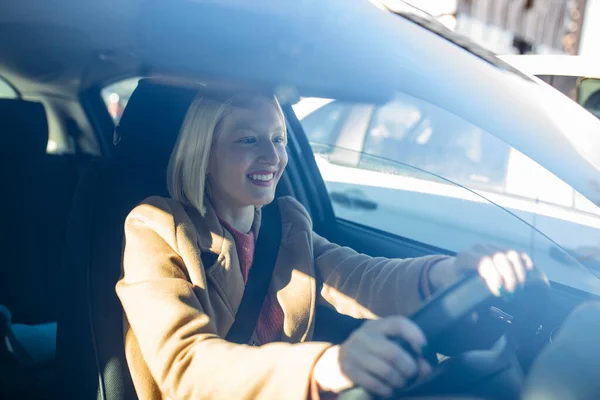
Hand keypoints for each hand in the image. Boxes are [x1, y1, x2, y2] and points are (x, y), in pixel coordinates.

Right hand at [312, 317, 430, 396]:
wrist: (334, 362)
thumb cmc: (368, 353)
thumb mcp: (382, 344)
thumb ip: (405, 351)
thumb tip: (426, 367)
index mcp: (376, 326)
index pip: (399, 324)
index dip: (415, 336)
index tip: (424, 350)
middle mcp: (363, 336)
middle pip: (393, 352)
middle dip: (409, 367)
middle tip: (413, 374)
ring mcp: (354, 353)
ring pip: (386, 370)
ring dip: (399, 381)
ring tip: (401, 382)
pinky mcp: (348, 370)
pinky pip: (375, 384)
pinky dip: (387, 389)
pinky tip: (388, 389)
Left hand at [429, 244, 534, 295]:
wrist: (456, 270)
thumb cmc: (456, 282)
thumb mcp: (455, 291)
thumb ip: (463, 304)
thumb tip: (473, 318)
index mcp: (465, 257)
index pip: (484, 262)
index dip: (495, 277)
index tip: (499, 294)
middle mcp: (479, 248)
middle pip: (501, 258)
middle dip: (510, 278)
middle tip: (512, 295)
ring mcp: (492, 246)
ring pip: (512, 255)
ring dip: (519, 274)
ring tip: (519, 290)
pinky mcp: (503, 248)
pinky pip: (519, 254)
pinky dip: (525, 265)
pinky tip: (527, 277)